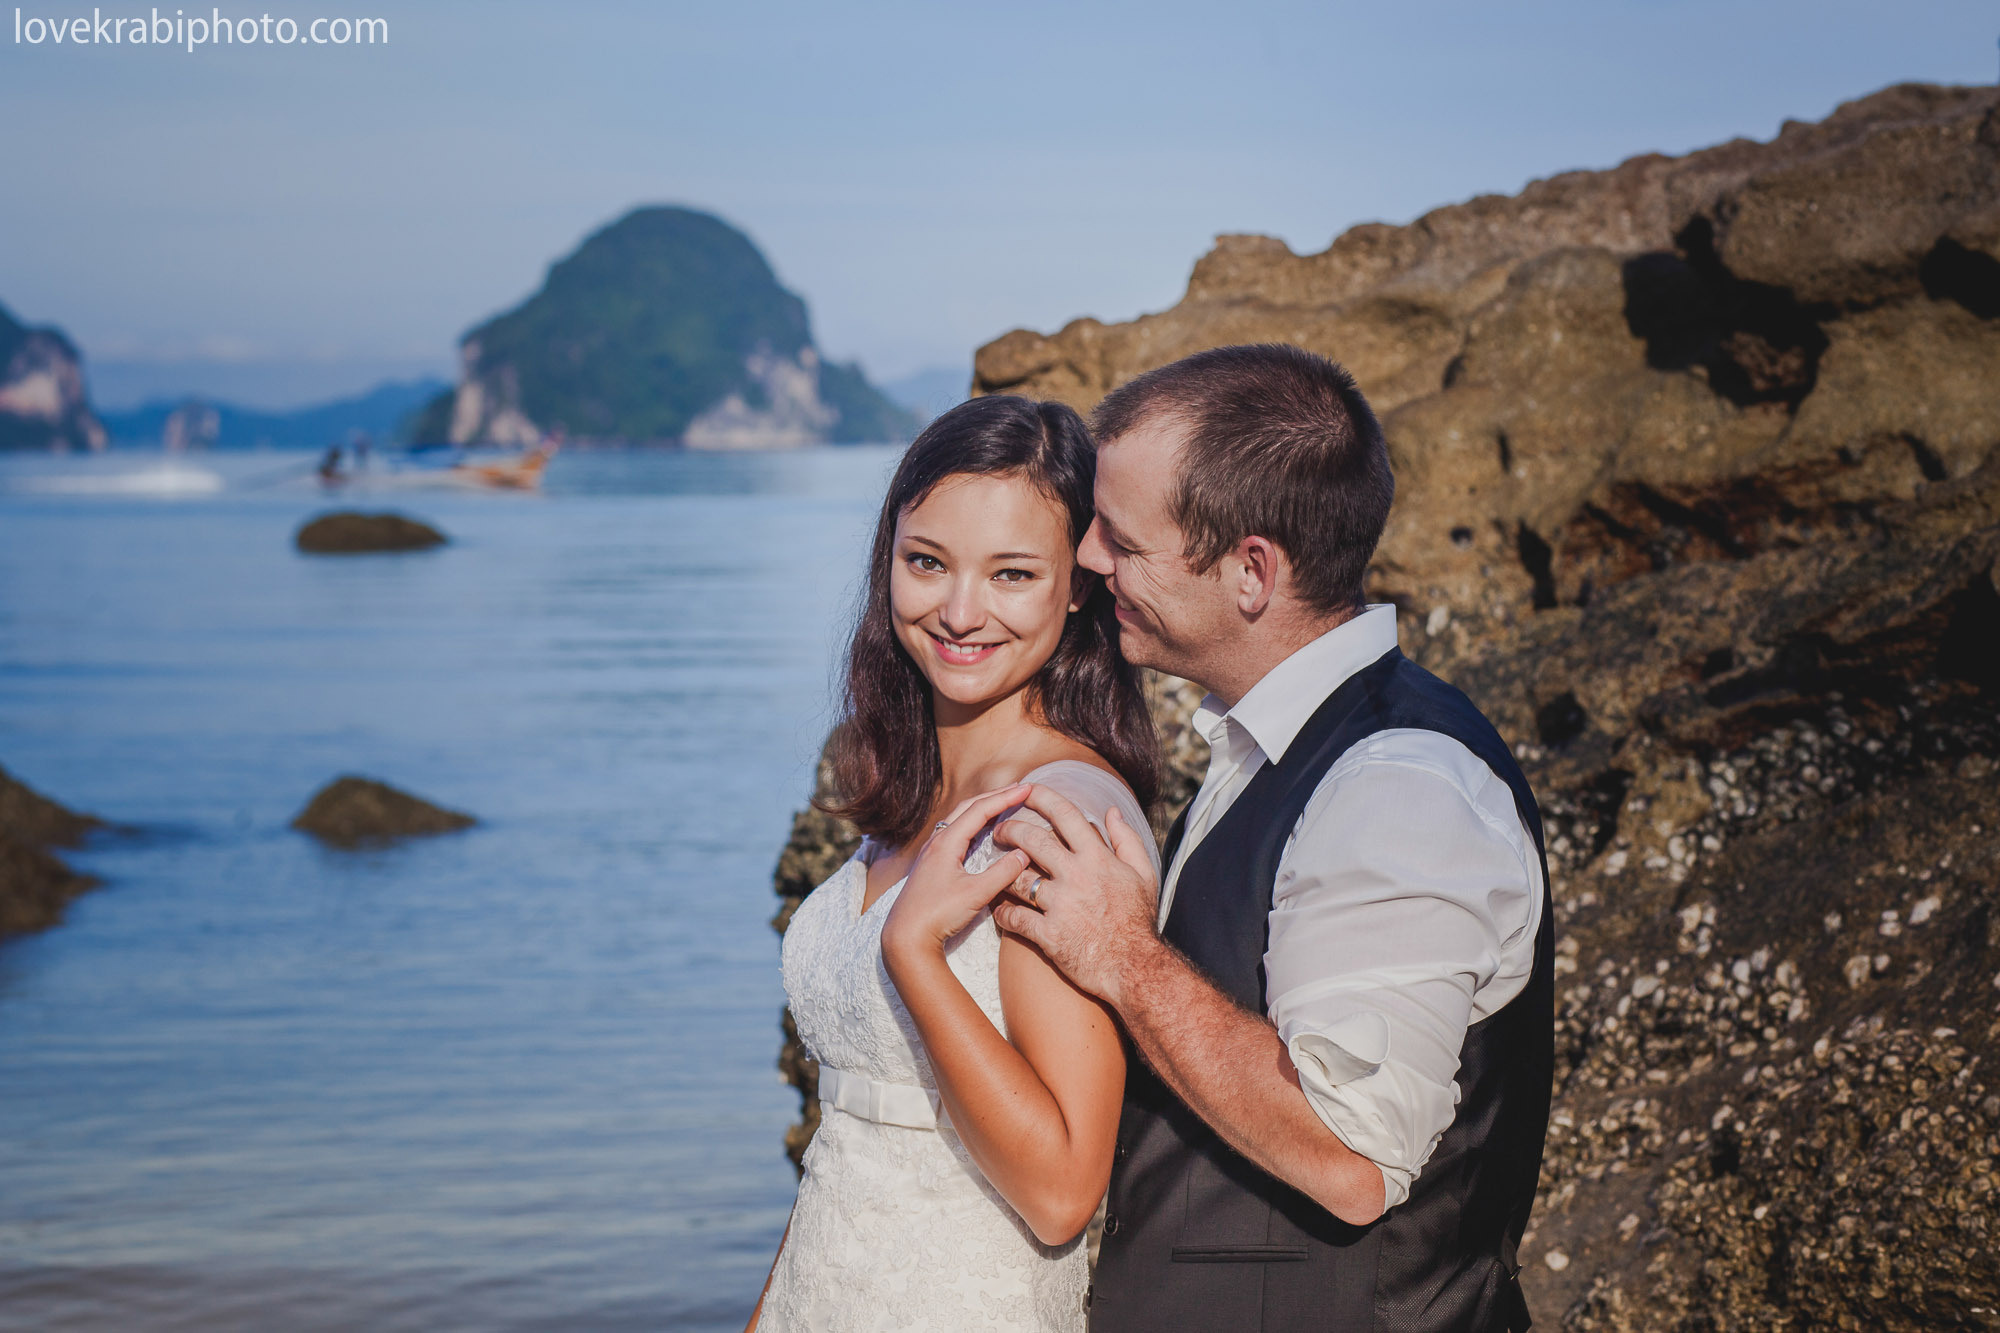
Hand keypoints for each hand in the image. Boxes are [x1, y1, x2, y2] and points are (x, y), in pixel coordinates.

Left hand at [879, 785, 1032, 961]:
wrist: (905, 936)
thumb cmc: (937, 915)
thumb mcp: (976, 894)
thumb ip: (1002, 873)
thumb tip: (1024, 854)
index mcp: (946, 842)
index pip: (980, 810)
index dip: (1005, 797)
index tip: (1027, 787)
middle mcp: (936, 841)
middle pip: (968, 808)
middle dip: (995, 797)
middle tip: (1019, 789)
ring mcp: (931, 852)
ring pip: (959, 819)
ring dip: (982, 808)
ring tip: (1003, 804)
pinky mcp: (930, 864)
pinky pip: (954, 832)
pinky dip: (972, 823)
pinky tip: (980, 831)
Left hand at [990, 785, 1161, 1006]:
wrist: (1135, 968)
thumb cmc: (1138, 921)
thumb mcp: (1143, 875)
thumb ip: (1127, 840)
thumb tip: (1111, 812)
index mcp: (1098, 858)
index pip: (1065, 815)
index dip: (1041, 797)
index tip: (1025, 790)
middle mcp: (1076, 876)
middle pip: (1032, 840)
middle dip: (1009, 829)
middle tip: (998, 831)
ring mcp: (1060, 905)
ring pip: (1017, 878)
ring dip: (1001, 873)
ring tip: (994, 872)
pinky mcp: (1048, 934)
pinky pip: (1014, 917)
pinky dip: (1003, 913)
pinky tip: (1000, 911)